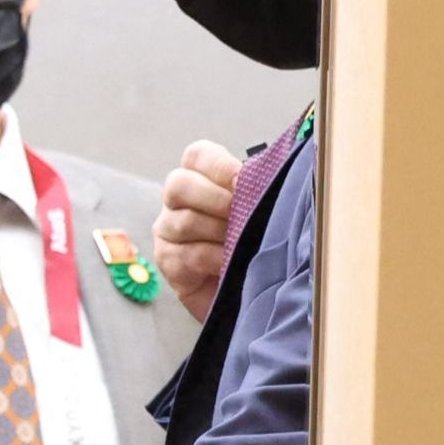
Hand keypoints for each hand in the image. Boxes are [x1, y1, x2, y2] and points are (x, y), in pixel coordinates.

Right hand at [156, 138, 242, 320]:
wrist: (242, 288)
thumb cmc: (249, 241)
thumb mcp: (256, 209)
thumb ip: (257, 188)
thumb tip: (276, 172)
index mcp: (199, 177)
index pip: (197, 156)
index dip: (219, 166)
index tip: (242, 180)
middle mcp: (176, 201)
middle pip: (178, 184)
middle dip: (214, 198)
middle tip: (239, 213)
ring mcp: (167, 231)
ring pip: (183, 221)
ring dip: (218, 231)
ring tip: (241, 241)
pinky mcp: (167, 260)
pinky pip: (188, 254)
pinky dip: (214, 257)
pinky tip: (230, 262)